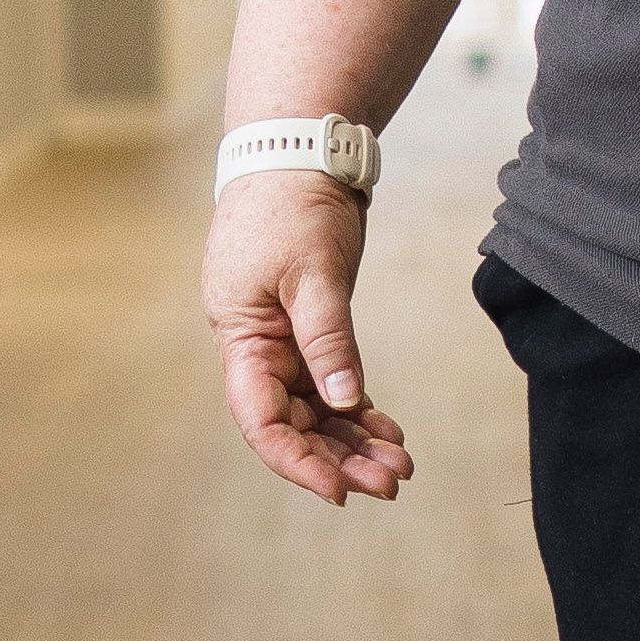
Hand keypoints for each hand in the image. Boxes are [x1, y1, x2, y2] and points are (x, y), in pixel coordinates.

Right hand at [207, 176, 409, 502]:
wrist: (300, 151)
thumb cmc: (293, 204)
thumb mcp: (313, 272)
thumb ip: (328, 338)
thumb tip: (343, 402)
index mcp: (240, 337)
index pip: (261, 419)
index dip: (297, 460)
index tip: (338, 489)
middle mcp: (256, 348)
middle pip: (293, 424)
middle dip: (338, 457)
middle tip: (391, 481)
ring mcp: (282, 340)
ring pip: (315, 410)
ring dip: (353, 440)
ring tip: (399, 465)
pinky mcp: (309, 327)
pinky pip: (331, 384)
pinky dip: (357, 409)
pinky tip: (388, 431)